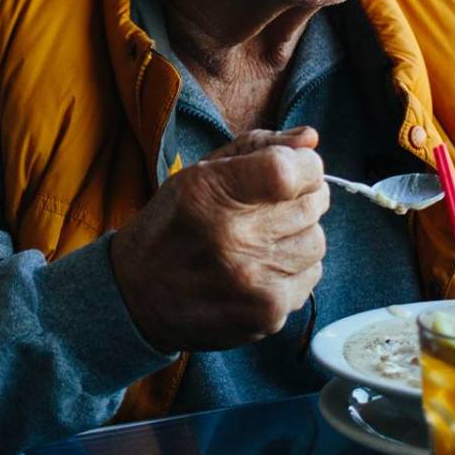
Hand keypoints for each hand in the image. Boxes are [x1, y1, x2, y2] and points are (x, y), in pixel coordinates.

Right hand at [107, 127, 327, 352]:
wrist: (138, 294)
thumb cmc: (172, 225)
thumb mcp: (199, 172)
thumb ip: (257, 147)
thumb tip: (310, 139)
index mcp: (210, 193)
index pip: (291, 171)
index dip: (305, 165)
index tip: (297, 168)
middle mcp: (233, 239)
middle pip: (312, 205)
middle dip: (301, 198)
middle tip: (271, 206)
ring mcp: (252, 282)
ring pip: (316, 242)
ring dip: (298, 235)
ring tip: (263, 238)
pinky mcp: (266, 315)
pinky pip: (310, 278)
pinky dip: (293, 269)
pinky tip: (262, 267)